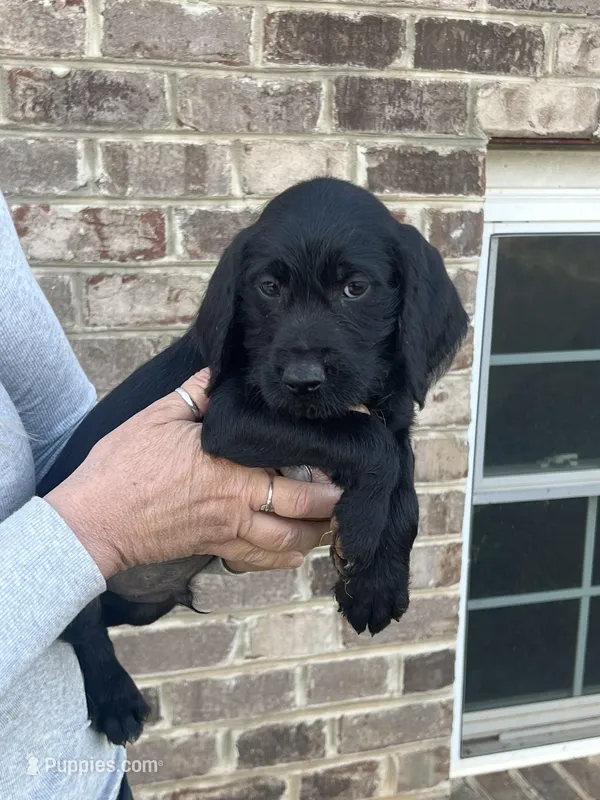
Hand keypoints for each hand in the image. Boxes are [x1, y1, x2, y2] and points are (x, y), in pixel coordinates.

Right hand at [45, 369, 340, 577]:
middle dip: (334, 509)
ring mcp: (227, 534)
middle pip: (305, 518)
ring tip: (330, 519)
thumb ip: (197, 394)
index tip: (349, 460)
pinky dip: (283, 558)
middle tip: (350, 493)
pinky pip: (259, 562)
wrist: (93, 520)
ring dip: (315, 536)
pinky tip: (294, 548)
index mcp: (232, 472)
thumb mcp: (159, 417)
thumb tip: (218, 373)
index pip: (299, 479)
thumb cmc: (123, 467)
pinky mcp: (213, 550)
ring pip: (288, 546)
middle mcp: (238, 507)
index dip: (332, 474)